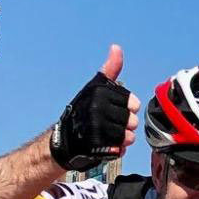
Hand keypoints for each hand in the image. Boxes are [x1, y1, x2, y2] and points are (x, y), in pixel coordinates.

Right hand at [50, 45, 138, 171]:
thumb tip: (116, 48)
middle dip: (126, 125)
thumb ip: (110, 69)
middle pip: (132, 121)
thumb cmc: (83, 110)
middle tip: (111, 123)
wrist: (65, 138)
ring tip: (109, 134)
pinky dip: (117, 150)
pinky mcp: (96, 147)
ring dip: (122, 138)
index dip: (128, 108)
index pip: (133, 103)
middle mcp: (97, 109)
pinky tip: (107, 145)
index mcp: (100, 93)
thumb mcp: (96, 87)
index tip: (116, 109)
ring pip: (128, 137)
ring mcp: (96, 129)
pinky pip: (120, 150)